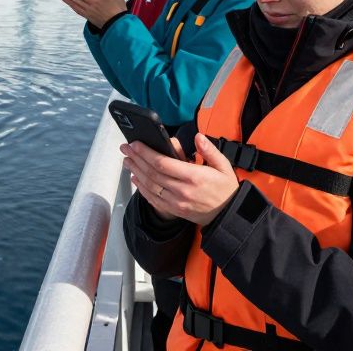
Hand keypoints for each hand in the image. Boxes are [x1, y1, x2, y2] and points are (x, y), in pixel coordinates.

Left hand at [122, 134, 238, 225]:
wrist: (228, 215)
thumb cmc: (225, 188)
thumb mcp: (224, 166)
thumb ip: (209, 150)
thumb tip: (198, 136)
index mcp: (194, 176)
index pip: (163, 163)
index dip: (146, 153)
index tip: (136, 144)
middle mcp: (183, 190)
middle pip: (152, 173)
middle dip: (136, 159)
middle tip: (125, 148)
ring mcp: (177, 202)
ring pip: (150, 186)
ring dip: (136, 172)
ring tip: (127, 161)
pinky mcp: (174, 210)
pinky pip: (153, 199)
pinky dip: (142, 189)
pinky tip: (135, 179)